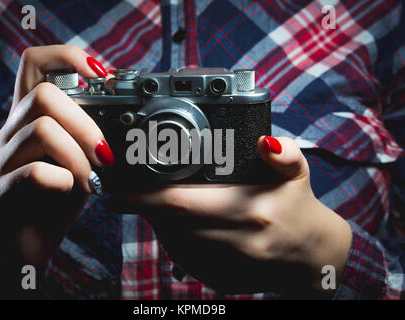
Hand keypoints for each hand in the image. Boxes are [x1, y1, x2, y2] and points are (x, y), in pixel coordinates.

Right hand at [0, 45, 113, 267]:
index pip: (34, 63)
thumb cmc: (56, 197)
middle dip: (85, 122)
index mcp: (31, 118)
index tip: (101, 76)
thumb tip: (129, 118)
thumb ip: (93, 137)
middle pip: (42, 94)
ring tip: (93, 177)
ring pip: (41, 129)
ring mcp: (4, 161)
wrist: (24, 242)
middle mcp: (12, 132)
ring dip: (79, 154)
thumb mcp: (80, 159)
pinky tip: (74, 191)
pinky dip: (65, 181)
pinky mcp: (2, 192)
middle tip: (104, 152)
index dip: (68, 57)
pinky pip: (35, 173)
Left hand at [109, 136, 351, 295]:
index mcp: (250, 211)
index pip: (182, 204)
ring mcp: (228, 266)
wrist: (312, 257)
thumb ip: (285, 154)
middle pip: (171, 225)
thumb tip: (266, 140)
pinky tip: (179, 227)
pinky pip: (184, 261)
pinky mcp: (222, 281)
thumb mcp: (298, 175)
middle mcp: (236, 242)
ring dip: (159, 224)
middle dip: (146, 208)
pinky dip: (174, 242)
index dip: (144, 198)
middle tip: (133, 192)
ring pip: (174, 244)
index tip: (119, 192)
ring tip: (157, 205)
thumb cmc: (299, 210)